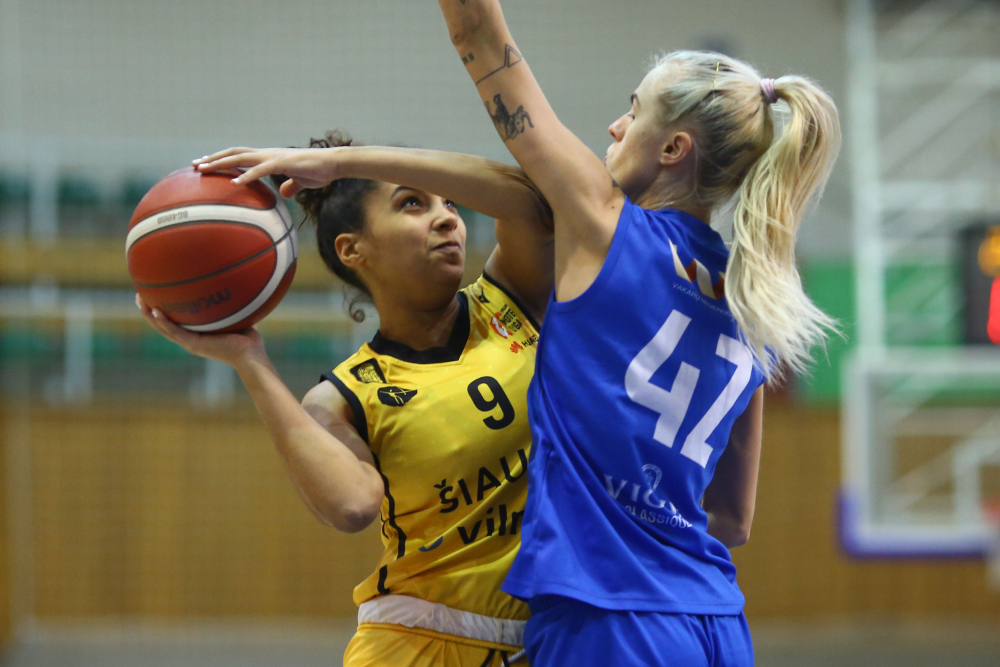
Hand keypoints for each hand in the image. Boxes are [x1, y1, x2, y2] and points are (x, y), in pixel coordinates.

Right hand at [136, 294, 267, 369]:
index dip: (161, 311)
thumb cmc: (248, 338)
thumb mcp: (234, 315)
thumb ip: (228, 303)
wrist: (251, 356)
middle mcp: (190, 339)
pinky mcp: (195, 345)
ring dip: (150, 315)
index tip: (152, 296)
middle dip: (148, 311)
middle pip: (162, 325)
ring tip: (140, 301)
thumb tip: (230, 283)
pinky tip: (156, 311)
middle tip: (138, 296)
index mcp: (196, 335)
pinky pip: (175, 332)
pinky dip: (164, 322)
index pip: (173, 323)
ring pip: (163, 328)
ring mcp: (191, 343)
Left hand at [193, 147, 343, 197]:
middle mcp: (267, 153)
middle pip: (234, 153)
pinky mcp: (282, 163)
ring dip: (220, 163)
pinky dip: (246, 175)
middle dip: (213, 158)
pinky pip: (260, 169)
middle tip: (194, 165)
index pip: (240, 155)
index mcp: (269, 157)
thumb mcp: (301, 182)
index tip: (206, 164)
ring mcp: (273, 157)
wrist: (333, 164)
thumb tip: (283, 194)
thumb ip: (290, 186)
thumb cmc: (319, 171)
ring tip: (204, 169)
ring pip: (240, 157)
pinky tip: (234, 182)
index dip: (223, 159)